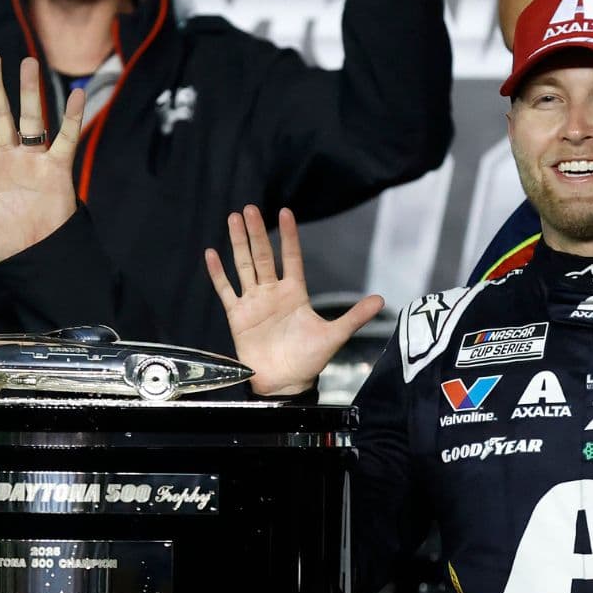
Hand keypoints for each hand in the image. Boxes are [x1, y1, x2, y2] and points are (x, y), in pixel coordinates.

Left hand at [0, 56, 80, 265]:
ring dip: (30, 91)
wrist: (36, 258)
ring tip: (28, 62)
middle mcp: (7, 159)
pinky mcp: (56, 168)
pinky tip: (78, 94)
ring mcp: (33, 160)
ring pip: (31, 118)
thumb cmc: (1, 247)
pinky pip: (66, 138)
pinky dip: (73, 117)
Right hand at [205, 205, 382, 396]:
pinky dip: (218, 273)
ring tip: (233, 219)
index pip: (291, 258)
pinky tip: (211, 254)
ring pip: (244, 266)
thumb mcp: (334, 336)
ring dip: (238, 243)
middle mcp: (272, 292)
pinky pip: (226, 290)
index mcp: (295, 293)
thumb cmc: (309, 361)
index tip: (285, 212)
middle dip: (257, 232)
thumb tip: (381, 300)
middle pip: (263, 256)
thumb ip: (354, 316)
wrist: (284, 383)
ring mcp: (253, 302)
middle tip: (251, 209)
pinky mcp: (238, 315)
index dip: (288, 236)